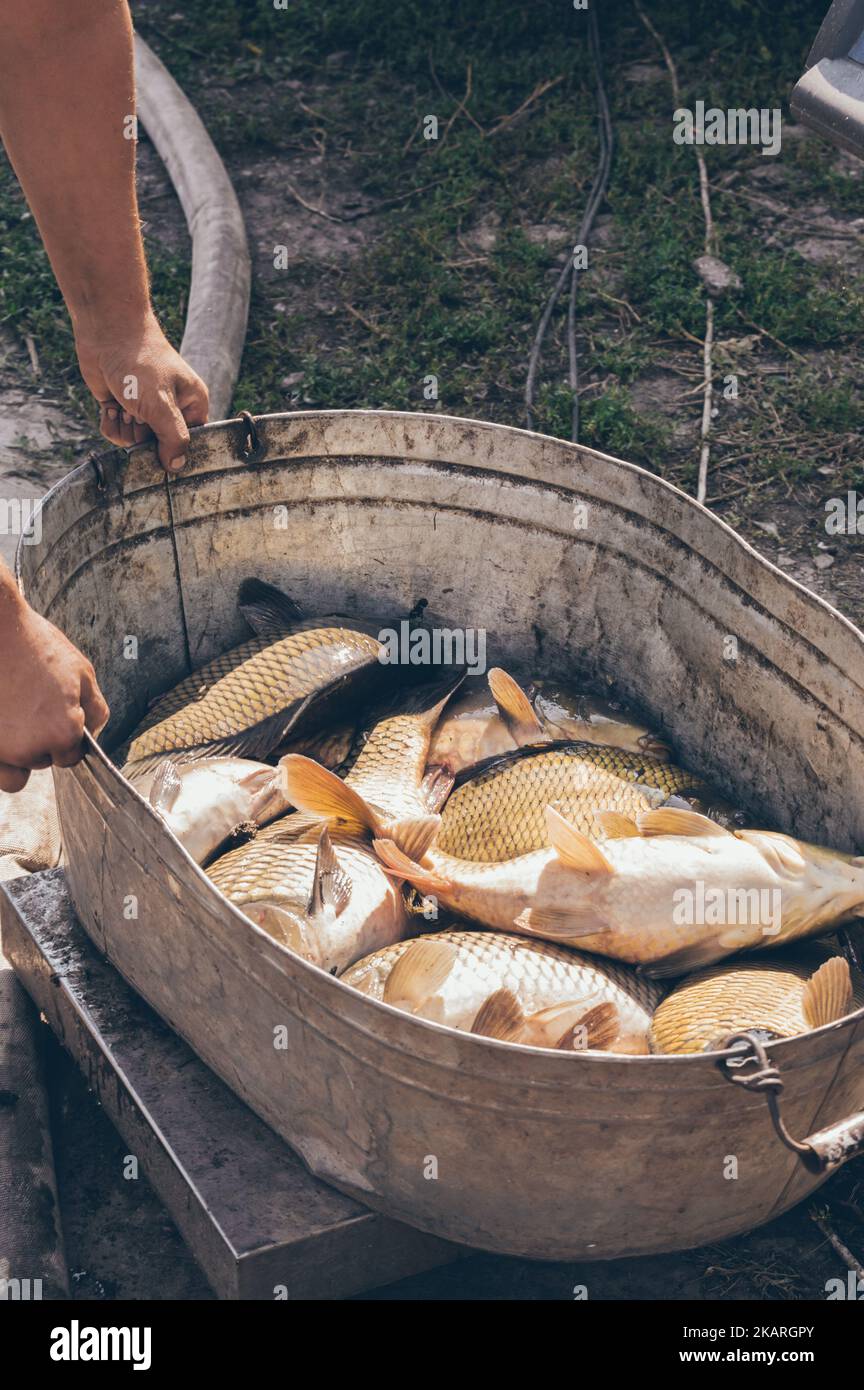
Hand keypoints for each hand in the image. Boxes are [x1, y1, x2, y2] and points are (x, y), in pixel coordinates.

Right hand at [0, 590, 109, 792]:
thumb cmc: (35, 645)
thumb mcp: (81, 671)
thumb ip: (95, 709)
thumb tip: (94, 732)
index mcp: (62, 733)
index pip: (70, 757)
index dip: (66, 736)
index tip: (55, 714)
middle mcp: (29, 748)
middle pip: (40, 761)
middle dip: (39, 741)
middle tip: (30, 705)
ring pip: (11, 772)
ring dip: (13, 753)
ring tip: (11, 718)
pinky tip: (0, 723)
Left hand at [76, 311, 208, 472]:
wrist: (106, 330)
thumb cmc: (140, 362)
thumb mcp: (162, 405)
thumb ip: (173, 439)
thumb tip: (177, 468)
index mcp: (192, 405)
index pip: (189, 444)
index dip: (174, 451)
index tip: (158, 447)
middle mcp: (171, 408)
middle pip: (158, 447)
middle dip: (142, 437)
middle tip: (137, 415)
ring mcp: (144, 408)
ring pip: (134, 442)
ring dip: (123, 429)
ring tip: (122, 406)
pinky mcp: (121, 405)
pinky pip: (116, 431)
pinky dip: (109, 423)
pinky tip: (110, 406)